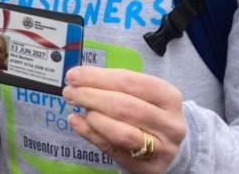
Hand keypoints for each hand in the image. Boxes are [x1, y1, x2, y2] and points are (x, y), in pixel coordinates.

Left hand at [62, 67, 186, 173]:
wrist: (169, 146)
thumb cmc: (149, 111)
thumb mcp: (143, 94)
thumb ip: (115, 85)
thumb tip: (79, 78)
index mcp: (169, 97)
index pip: (130, 82)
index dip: (98, 77)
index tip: (74, 75)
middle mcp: (169, 124)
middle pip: (124, 107)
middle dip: (91, 96)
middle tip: (69, 92)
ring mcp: (160, 149)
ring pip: (121, 132)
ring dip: (93, 117)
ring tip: (76, 106)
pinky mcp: (146, 167)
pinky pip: (113, 150)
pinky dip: (90, 134)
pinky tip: (76, 122)